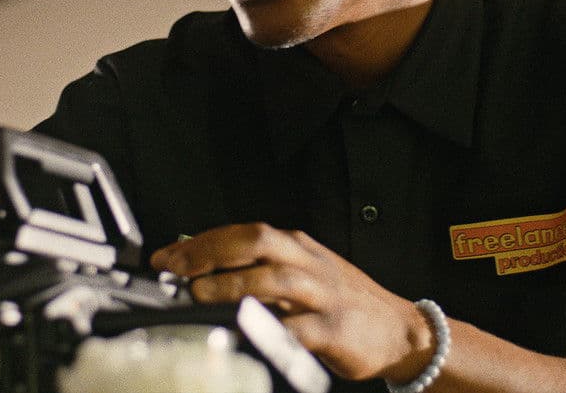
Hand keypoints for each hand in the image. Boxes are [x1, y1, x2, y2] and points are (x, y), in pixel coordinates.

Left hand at [149, 223, 433, 381]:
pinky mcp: (333, 330)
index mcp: (297, 247)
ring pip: (274, 279)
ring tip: (200, 295)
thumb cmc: (342, 303)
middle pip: (257, 242)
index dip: (201, 242)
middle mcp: (308, 263)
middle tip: (175, 269)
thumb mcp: (304, 274)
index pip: (243, 232)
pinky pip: (297, 329)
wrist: (400, 330)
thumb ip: (261, 270)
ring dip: (233, 285)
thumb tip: (200, 271)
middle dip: (212, 252)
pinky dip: (268, 330)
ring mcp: (322, 295)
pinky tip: (243, 334)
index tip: (166, 256)